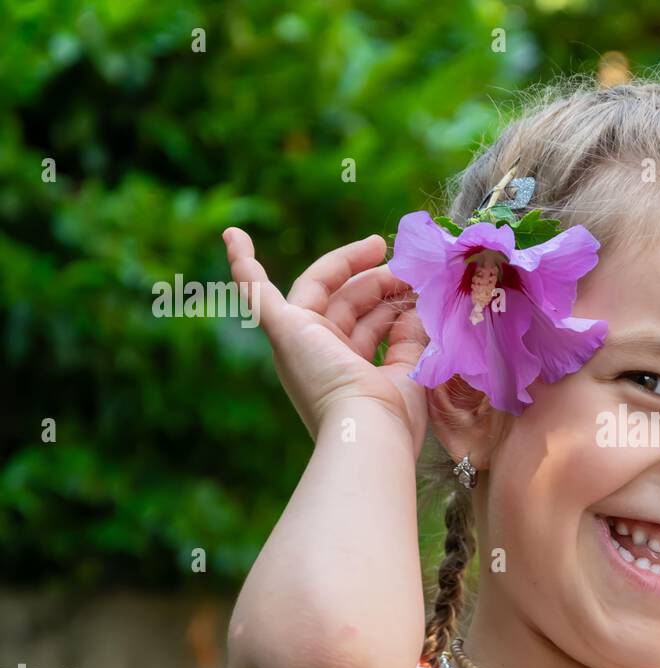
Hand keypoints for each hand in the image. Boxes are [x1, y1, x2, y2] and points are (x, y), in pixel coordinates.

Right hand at [223, 227, 428, 450]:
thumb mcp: (411, 370)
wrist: (367, 432)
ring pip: (323, 289)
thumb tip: (418, 306)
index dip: (389, 302)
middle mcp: (321, 358)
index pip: (369, 326)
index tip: (412, 282)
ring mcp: (300, 343)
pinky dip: (244, 265)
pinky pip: (257, 293)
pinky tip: (233, 235)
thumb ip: (411, 337)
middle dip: (378, 279)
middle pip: (348, 302)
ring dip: (354, 265)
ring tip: (384, 247)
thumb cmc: (393, 416)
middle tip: (406, 264)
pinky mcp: (285, 331)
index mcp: (350, 373)